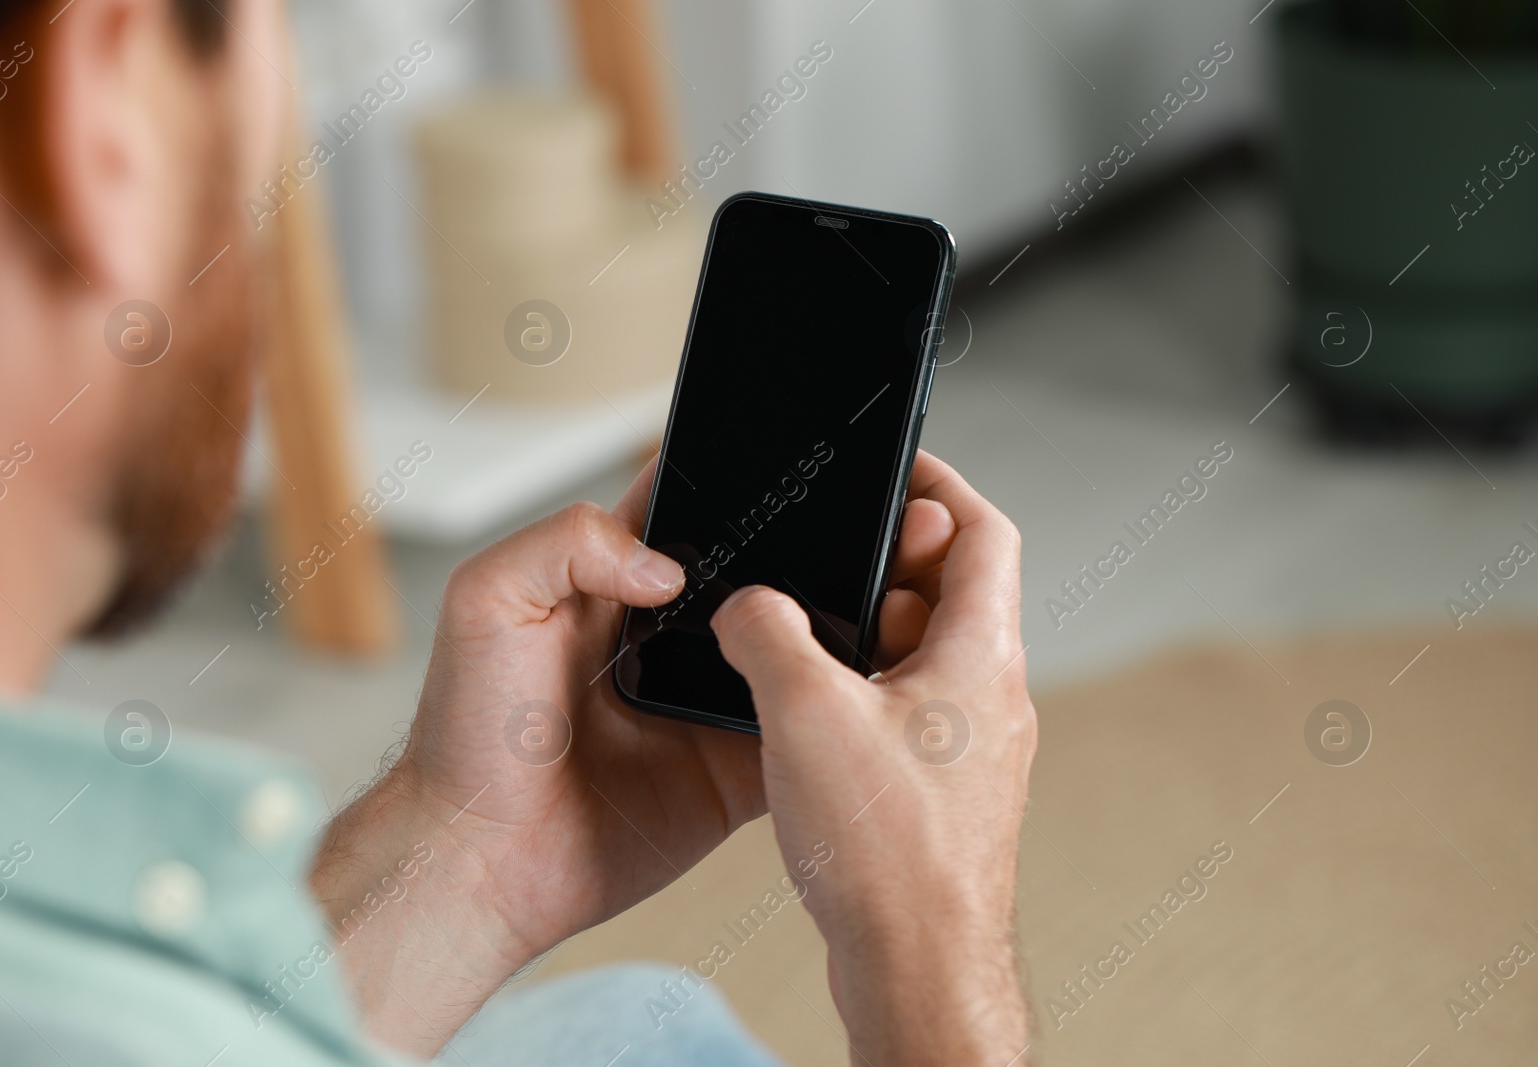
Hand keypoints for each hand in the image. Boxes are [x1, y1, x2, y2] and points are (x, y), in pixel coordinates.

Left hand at [310, 454, 967, 1054]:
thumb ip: (566, 543)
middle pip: (765, 577)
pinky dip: (835, 725)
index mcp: (618, 582)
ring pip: (797, 655)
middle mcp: (674, 638)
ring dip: (833, 638)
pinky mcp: (735, 775)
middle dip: (810, 555)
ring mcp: (710, 706)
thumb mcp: (487, 600)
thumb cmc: (466, 732)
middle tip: (854, 542)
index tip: (789, 463)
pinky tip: (859, 702)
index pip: (694, 509)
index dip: (737, 481)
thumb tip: (668, 565)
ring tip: (880, 612)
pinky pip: (805, 742)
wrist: (477, 858)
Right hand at [712, 451, 1036, 1066]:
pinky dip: (861, 696)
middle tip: (821, 569)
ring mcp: (973, 749)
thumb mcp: (805, 712)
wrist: (917, 970)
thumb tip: (749, 607)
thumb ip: (769, 632)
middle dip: (882, 568)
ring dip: (865, 637)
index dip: (937, 483)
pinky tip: (806, 723)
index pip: (982, 530)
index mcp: (979, 657)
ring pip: (922, 655)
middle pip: (950, 591)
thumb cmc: (889, 854)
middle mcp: (990, 697)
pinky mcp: (944, 793)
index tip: (895, 466)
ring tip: (798, 649)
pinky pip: (907, 713)